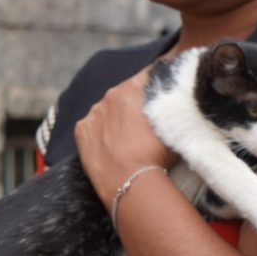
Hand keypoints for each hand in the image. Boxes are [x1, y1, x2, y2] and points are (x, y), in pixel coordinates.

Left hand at [74, 67, 173, 206]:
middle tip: (146, 120)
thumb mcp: (173, 123)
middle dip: (136, 101)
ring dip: (117, 117)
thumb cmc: (157, 154)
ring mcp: (93, 113)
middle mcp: (110, 95)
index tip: (164, 82)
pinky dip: (101, 131)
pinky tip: (111, 145)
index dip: (158, 77)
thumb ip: (171, 103)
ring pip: (108, 109)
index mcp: (133, 88)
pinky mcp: (81, 131)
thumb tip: (175, 94)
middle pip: (126, 92)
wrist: (131, 182)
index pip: (149, 73)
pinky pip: (92, 125)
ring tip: (129, 138)